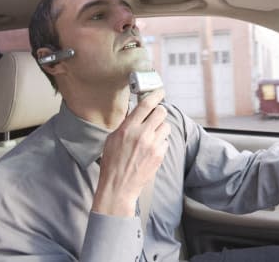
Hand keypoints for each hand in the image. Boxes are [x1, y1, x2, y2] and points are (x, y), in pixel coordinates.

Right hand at [92, 88, 169, 216]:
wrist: (119, 186)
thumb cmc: (112, 163)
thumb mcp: (112, 139)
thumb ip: (126, 124)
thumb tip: (135, 111)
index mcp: (128, 128)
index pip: (146, 105)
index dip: (155, 95)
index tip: (160, 91)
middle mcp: (142, 134)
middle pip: (161, 112)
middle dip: (159, 112)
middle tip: (155, 116)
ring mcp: (153, 145)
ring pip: (166, 126)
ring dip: (160, 128)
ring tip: (151, 136)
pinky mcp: (160, 155)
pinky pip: (166, 141)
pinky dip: (160, 142)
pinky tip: (151, 149)